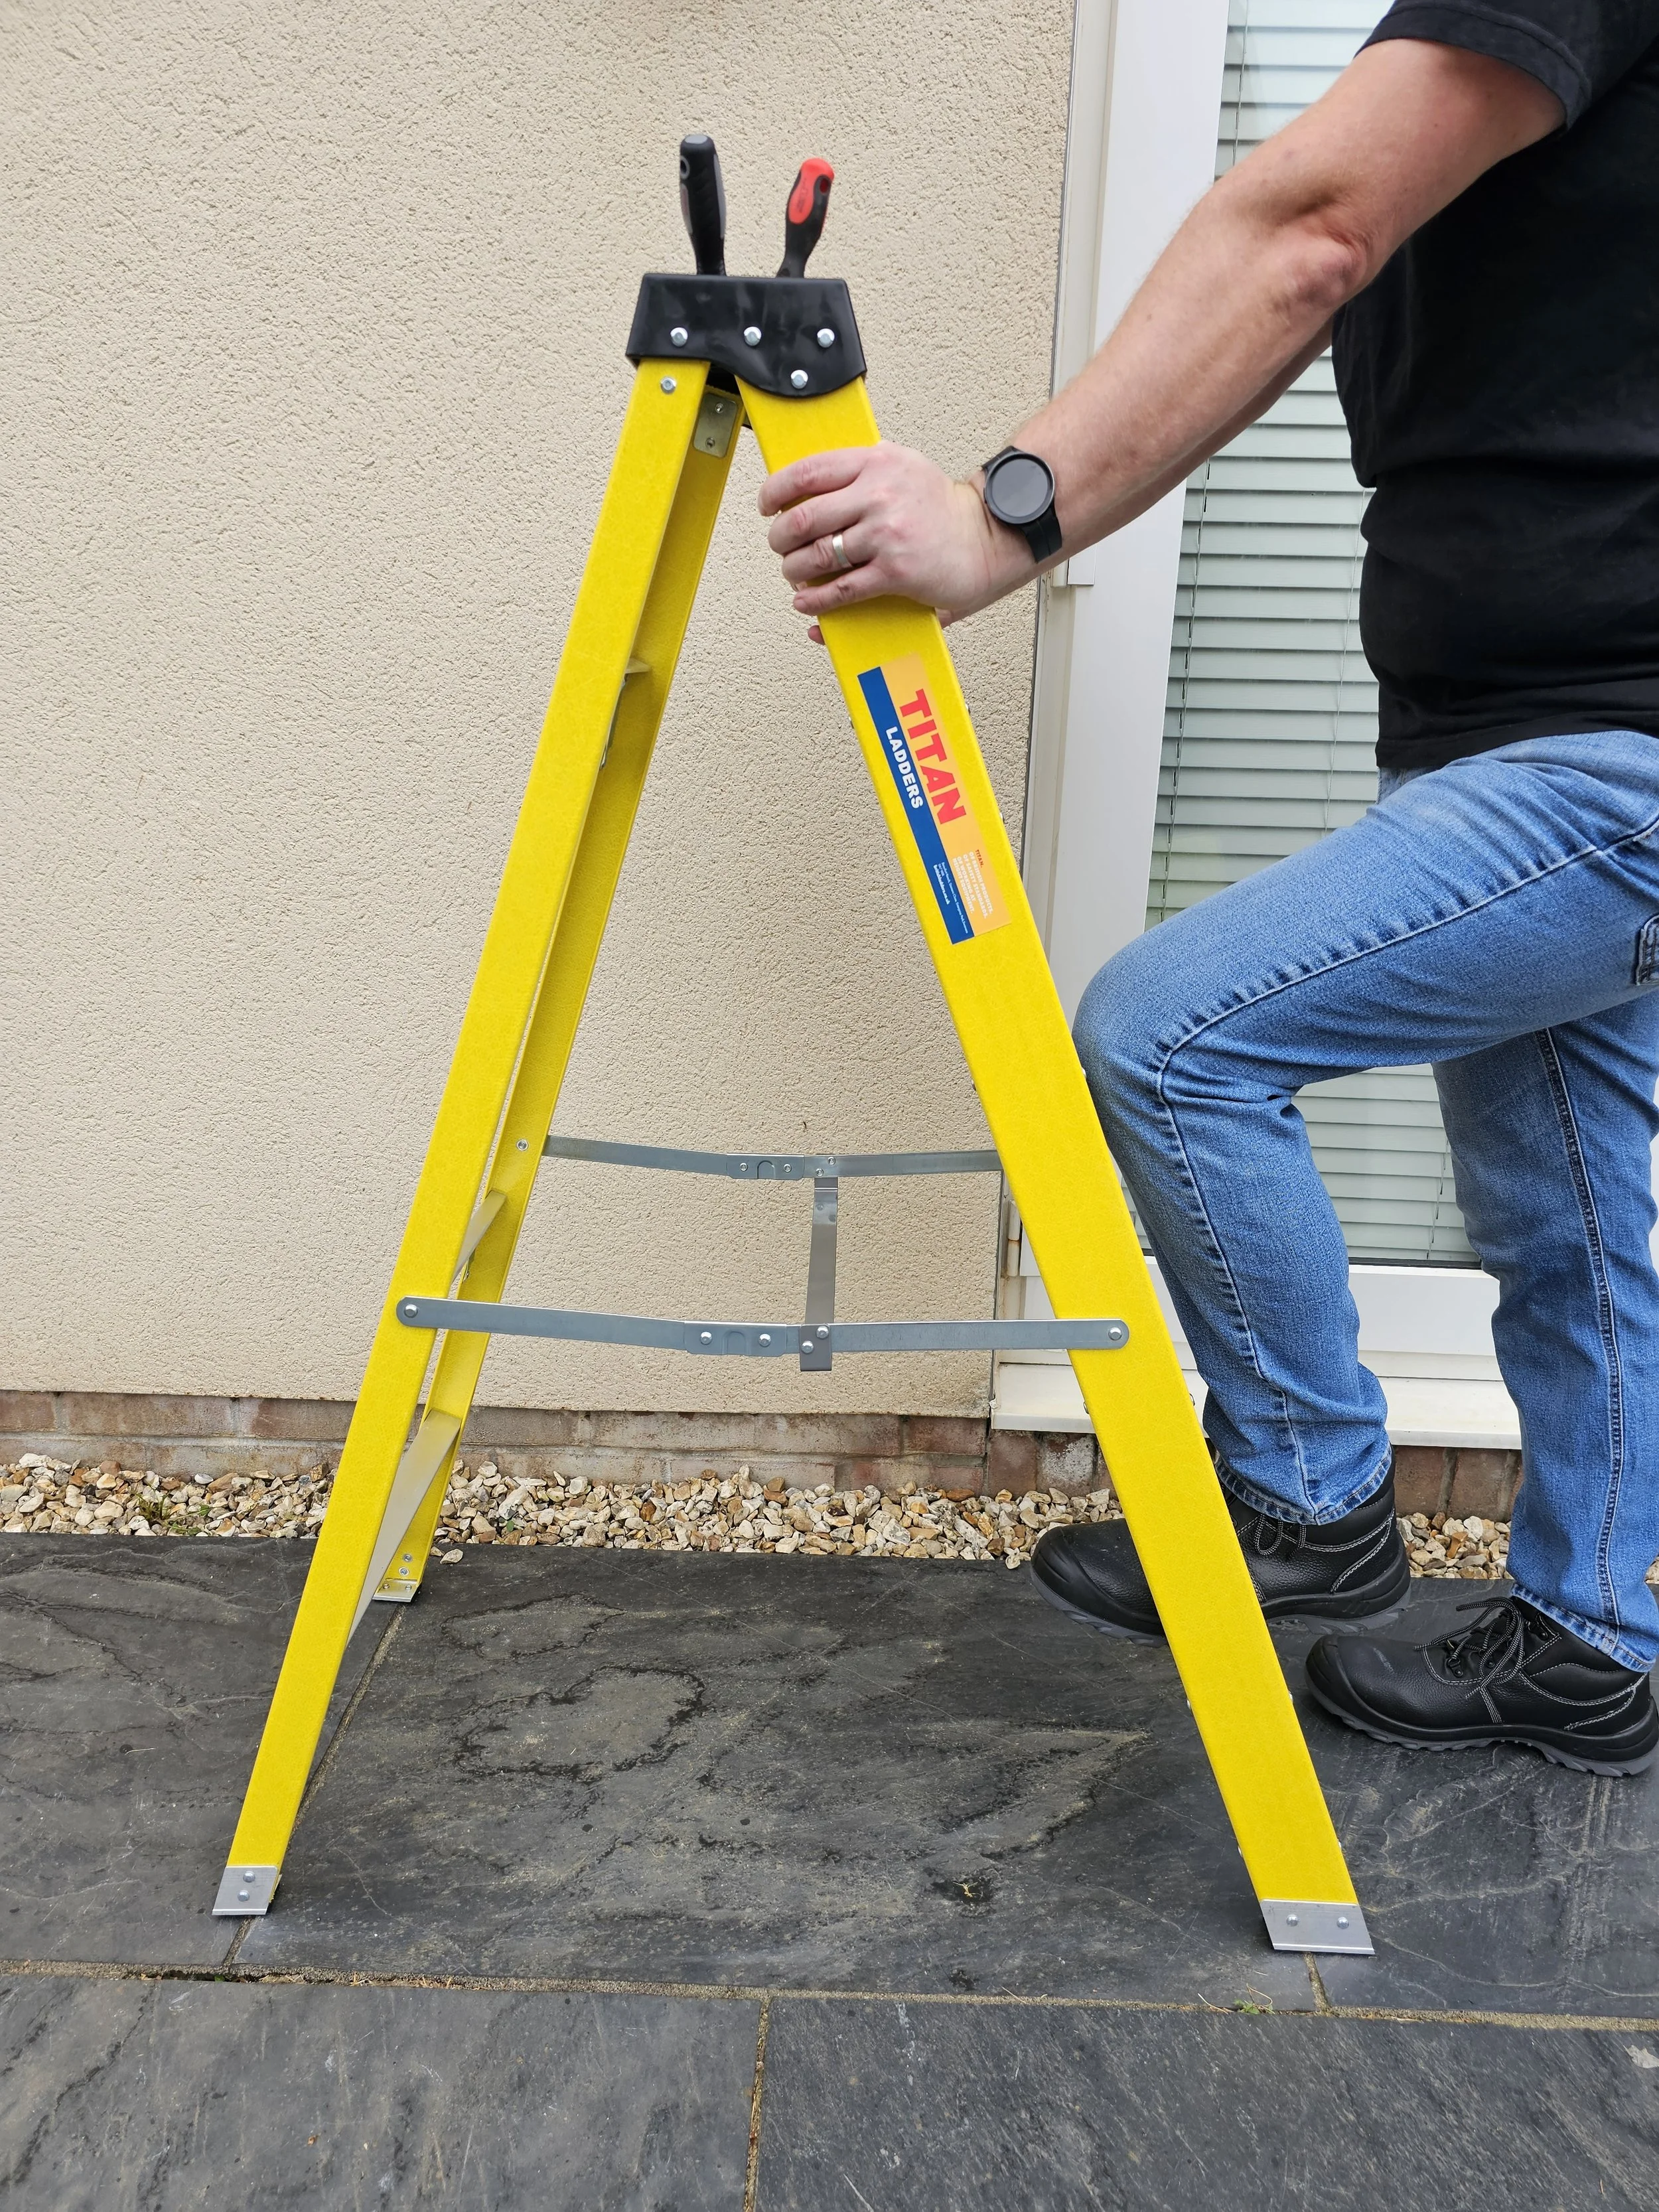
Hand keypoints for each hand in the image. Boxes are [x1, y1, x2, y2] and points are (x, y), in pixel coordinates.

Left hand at [758, 442, 1026, 627]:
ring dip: (795, 570)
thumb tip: (817, 482)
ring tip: (794, 574)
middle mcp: (880, 494)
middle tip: (780, 546)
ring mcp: (887, 534)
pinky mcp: (895, 571)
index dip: (776, 491)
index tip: (768, 506)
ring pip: (817, 555)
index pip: (808, 472)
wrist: (987, 537)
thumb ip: (864, 470)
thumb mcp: (904, 467)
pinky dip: (816, 602)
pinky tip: (807, 603)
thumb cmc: (943, 509)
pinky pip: (841, 590)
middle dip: (780, 538)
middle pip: (804, 518)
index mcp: (877, 462)